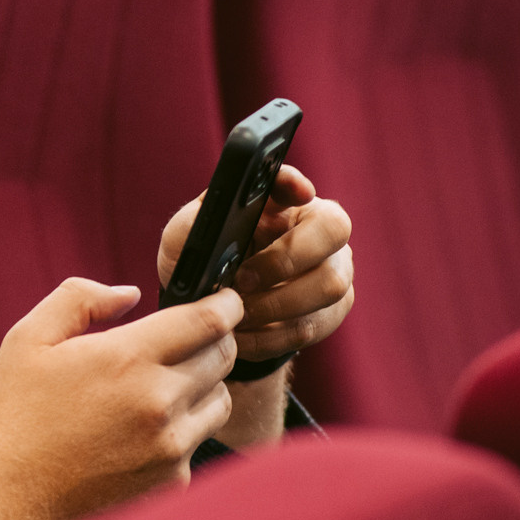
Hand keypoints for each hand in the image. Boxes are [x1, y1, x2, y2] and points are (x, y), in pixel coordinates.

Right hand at [0, 278, 242, 519]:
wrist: (9, 504)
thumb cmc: (14, 418)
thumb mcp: (28, 339)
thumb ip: (80, 299)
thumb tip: (131, 293)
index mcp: (127, 359)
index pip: (209, 321)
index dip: (225, 304)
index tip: (225, 300)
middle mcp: (159, 403)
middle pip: (223, 356)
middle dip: (213, 340)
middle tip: (187, 339)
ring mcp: (171, 447)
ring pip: (221, 400)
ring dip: (203, 385)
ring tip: (161, 387)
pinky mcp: (173, 481)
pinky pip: (199, 441)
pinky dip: (182, 430)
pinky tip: (141, 432)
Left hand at [157, 166, 353, 447]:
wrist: (209, 316)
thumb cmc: (201, 264)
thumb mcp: (186, 236)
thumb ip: (202, 214)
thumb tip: (225, 200)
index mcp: (282, 202)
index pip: (299, 184)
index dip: (296, 186)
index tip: (293, 194)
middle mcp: (319, 231)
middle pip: (332, 232)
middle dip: (283, 261)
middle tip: (241, 281)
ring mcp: (333, 270)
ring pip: (329, 286)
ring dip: (275, 305)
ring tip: (237, 313)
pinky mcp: (330, 313)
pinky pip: (311, 326)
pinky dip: (270, 336)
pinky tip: (244, 334)